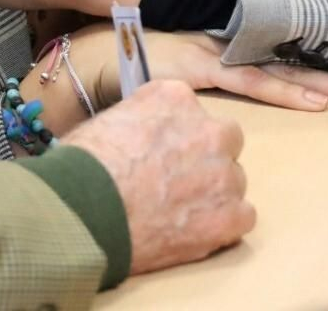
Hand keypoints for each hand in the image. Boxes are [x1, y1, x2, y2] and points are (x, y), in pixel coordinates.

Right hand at [64, 81, 253, 273]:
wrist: (86, 210)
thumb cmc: (84, 165)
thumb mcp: (109, 119)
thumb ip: (142, 118)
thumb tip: (145, 134)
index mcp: (175, 98)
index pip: (191, 110)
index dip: (176, 134)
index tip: (161, 150)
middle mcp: (209, 129)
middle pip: (223, 140)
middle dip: (205, 156)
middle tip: (174, 178)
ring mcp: (224, 174)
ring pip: (233, 180)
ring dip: (213, 192)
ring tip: (177, 210)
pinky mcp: (231, 216)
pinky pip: (242, 216)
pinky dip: (222, 224)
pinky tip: (192, 229)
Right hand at [69, 26, 327, 111]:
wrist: (93, 51)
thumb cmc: (139, 48)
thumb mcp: (190, 40)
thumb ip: (224, 41)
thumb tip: (253, 47)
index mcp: (238, 30)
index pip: (301, 46)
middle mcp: (235, 36)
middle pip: (307, 58)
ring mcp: (219, 50)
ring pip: (290, 71)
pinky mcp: (199, 68)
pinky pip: (248, 82)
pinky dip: (284, 93)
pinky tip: (317, 102)